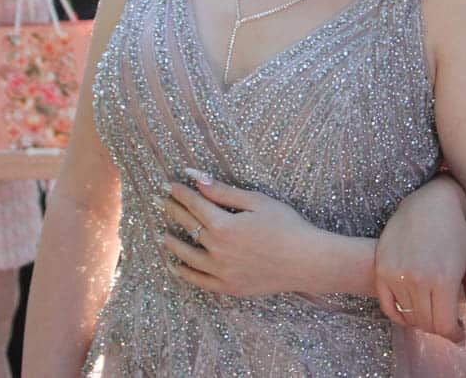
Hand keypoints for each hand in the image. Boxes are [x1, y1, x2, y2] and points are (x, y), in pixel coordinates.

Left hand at [162, 169, 313, 297]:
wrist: (306, 260)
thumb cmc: (287, 225)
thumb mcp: (257, 202)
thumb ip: (225, 192)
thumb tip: (197, 178)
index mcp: (224, 225)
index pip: (195, 204)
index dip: (180, 193)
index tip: (169, 185)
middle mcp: (217, 249)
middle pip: (188, 226)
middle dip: (172, 210)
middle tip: (159, 201)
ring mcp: (220, 271)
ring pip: (187, 256)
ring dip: (172, 243)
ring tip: (160, 235)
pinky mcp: (228, 287)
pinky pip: (198, 280)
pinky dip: (184, 273)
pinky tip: (175, 265)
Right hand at [374, 177, 465, 342]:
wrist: (427, 204)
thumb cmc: (457, 234)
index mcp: (443, 279)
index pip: (444, 327)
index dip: (454, 335)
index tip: (459, 334)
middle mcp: (417, 279)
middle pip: (426, 324)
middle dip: (440, 328)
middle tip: (448, 321)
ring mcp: (396, 275)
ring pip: (409, 318)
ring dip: (422, 321)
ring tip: (434, 310)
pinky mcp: (382, 271)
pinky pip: (389, 309)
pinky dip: (401, 315)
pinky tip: (414, 309)